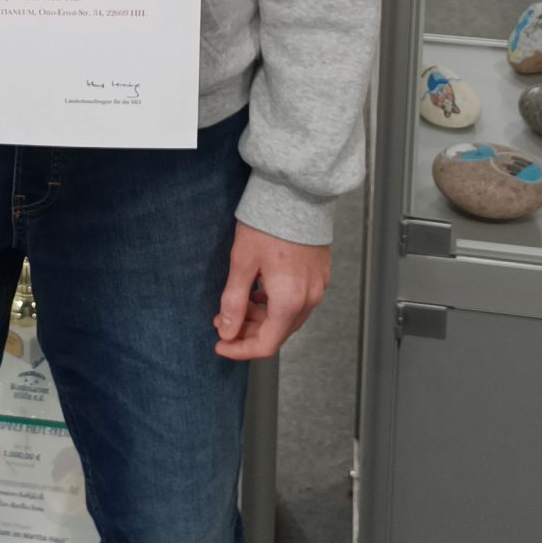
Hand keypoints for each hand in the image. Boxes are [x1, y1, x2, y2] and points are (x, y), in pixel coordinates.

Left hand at [214, 225, 331, 360]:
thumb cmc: (268, 224)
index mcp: (289, 301)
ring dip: (263, 318)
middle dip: (248, 332)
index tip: (221, 344)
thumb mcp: (242, 263)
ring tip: (239, 302)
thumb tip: (227, 332)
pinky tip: (260, 291)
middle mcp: (309, 299)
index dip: (240, 349)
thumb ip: (234, 302)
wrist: (297, 193)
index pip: (266, 344)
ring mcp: (318, 287)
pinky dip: (277, 304)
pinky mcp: (320, 274)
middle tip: (223, 320)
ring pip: (288, 318)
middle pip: (278, 333)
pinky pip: (299, 301)